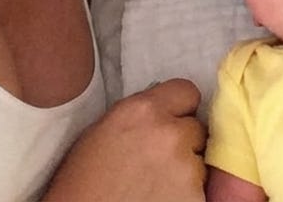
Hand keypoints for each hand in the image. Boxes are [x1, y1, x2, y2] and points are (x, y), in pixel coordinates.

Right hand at [42, 79, 206, 201]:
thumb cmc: (82, 181)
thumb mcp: (102, 130)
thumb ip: (138, 115)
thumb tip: (163, 112)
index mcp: (141, 111)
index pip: (186, 91)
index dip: (180, 108)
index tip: (172, 121)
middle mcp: (168, 133)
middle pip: (196, 128)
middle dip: (183, 141)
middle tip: (158, 159)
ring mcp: (185, 168)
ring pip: (199, 160)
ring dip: (185, 169)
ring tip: (156, 183)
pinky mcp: (195, 198)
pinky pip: (201, 188)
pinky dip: (186, 194)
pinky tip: (161, 198)